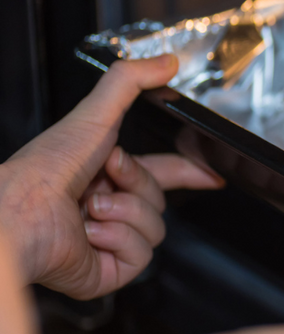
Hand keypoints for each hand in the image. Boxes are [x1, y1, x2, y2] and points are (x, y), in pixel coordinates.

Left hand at [0, 55, 222, 297]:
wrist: (21, 212)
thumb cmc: (45, 168)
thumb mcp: (94, 113)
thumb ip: (130, 81)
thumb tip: (166, 62)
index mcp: (107, 177)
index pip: (163, 174)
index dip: (190, 174)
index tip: (212, 176)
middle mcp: (108, 210)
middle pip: (160, 200)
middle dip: (137, 184)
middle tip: (107, 174)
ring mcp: (110, 243)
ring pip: (156, 229)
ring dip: (124, 212)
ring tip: (91, 208)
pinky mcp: (109, 271)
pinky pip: (142, 255)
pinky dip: (118, 238)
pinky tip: (91, 233)